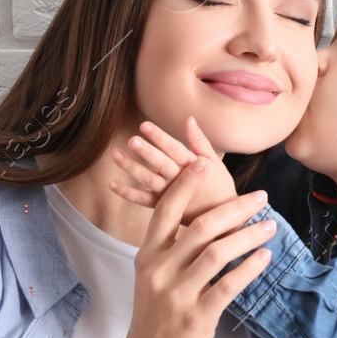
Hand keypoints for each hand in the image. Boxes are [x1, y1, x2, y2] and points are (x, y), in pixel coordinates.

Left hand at [108, 116, 240, 226]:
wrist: (223, 218)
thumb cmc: (219, 186)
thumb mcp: (215, 162)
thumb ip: (200, 141)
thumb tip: (189, 119)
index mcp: (193, 166)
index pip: (175, 149)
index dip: (160, 138)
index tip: (145, 126)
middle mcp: (180, 180)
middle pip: (161, 164)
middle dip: (147, 152)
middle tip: (131, 140)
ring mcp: (170, 195)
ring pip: (149, 180)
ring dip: (131, 168)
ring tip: (115, 155)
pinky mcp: (164, 207)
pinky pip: (143, 201)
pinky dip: (128, 194)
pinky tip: (112, 184)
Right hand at [123, 157, 275, 337]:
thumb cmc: (156, 313)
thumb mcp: (153, 275)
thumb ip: (171, 247)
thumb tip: (201, 217)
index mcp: (148, 255)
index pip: (166, 210)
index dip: (186, 184)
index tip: (205, 162)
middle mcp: (160, 270)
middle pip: (200, 227)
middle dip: (234, 208)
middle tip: (260, 197)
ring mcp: (178, 294)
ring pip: (218, 253)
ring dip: (248, 235)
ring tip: (270, 225)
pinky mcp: (197, 316)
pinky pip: (229, 285)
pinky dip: (250, 267)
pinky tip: (265, 256)